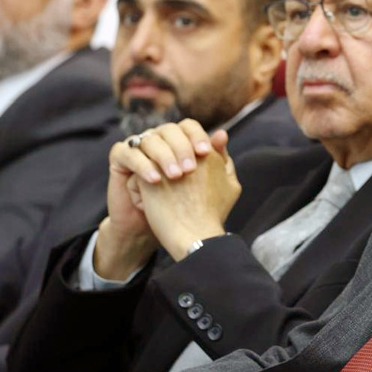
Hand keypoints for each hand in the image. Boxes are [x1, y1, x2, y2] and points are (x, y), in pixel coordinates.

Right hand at [94, 120, 223, 278]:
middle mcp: (159, 140)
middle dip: (182, 147)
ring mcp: (138, 147)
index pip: (188, 127)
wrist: (157, 230)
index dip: (197, 136)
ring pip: (149, 140)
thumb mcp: (207, 184)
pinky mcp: (120, 159)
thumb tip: (222, 134)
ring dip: (164, 156)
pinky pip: (127, 153)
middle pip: (169, 130)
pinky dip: (142, 165)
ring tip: (176, 177)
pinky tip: (156, 180)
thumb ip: (217, 160)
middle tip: (190, 169)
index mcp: (179, 141)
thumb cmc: (185, 206)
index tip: (206, 153)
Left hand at [135, 130, 240, 260]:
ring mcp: (166, 163)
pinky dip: (142, 184)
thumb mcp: (231, 184)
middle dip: (168, 160)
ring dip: (155, 171)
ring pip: (153, 156)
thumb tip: (219, 133)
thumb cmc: (215, 215)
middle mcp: (187, 154)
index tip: (187, 175)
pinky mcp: (148, 176)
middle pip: (170, 144)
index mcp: (208, 153)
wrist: (197, 237)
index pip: (190, 139)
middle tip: (175, 187)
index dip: (185, 156)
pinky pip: (139, 171)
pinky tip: (150, 202)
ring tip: (161, 194)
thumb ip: (225, 157)